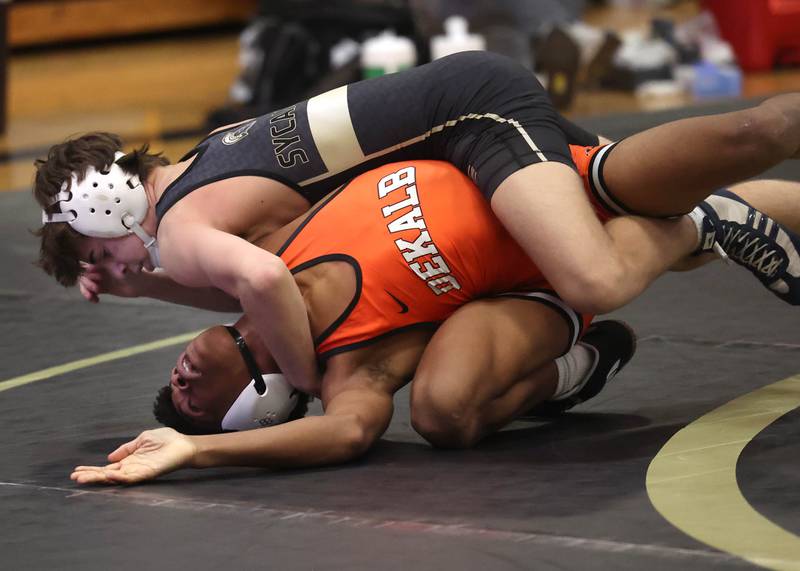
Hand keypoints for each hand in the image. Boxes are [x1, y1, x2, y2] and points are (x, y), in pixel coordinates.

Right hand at [70, 428, 196, 484]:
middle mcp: (131, 468)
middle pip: (107, 475)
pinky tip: (108, 475)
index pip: (106, 468)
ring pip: (115, 479)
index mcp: (129, 460)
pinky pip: (131, 478)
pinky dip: (119, 478)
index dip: (92, 469)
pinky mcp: (148, 473)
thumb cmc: (167, 441)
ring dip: (99, 479)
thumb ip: (126, 448)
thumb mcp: (142, 440)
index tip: (76, 470)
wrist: (185, 444)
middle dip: (91, 476)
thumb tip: (109, 458)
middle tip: (74, 478)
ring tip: (83, 479)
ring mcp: (139, 471)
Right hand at [78, 262, 147, 301]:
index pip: (89, 266)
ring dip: (85, 291)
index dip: (88, 273)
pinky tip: (96, 301)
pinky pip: (91, 291)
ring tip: (92, 297)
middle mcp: (100, 270)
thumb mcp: (130, 272)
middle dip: (87, 283)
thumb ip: (123, 269)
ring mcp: (101, 279)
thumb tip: (121, 268)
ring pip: (86, 284)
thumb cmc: (136, 275)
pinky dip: (90, 296)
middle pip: (85, 275)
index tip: (96, 279)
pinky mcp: (102, 288)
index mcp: (104, 263)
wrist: (142, 285)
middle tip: (96, 289)